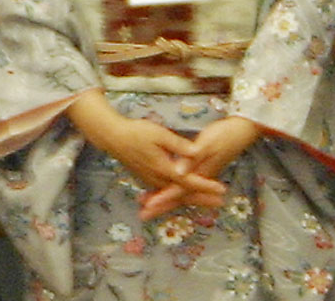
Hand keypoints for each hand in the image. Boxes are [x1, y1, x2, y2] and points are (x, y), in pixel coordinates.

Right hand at [67, 92, 224, 213]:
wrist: (112, 137)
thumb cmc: (135, 132)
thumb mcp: (159, 134)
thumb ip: (179, 145)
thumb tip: (197, 152)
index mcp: (163, 168)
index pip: (189, 181)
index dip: (206, 186)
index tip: (222, 190)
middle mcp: (158, 179)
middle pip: (184, 193)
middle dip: (203, 199)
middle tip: (220, 203)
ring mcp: (151, 180)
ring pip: (175, 194)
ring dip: (191, 199)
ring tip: (208, 201)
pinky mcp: (146, 178)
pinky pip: (166, 191)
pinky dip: (178, 196)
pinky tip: (184, 195)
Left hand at [138, 115, 260, 219]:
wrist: (242, 130)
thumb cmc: (225, 135)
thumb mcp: (208, 144)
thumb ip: (193, 158)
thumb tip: (178, 174)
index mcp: (200, 172)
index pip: (178, 189)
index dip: (163, 198)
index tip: (149, 206)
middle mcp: (200, 177)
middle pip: (178, 196)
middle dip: (161, 205)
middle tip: (143, 216)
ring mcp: (202, 174)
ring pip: (181, 192)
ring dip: (166, 200)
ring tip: (148, 206)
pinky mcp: (202, 169)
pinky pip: (184, 184)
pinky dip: (172, 189)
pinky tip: (163, 189)